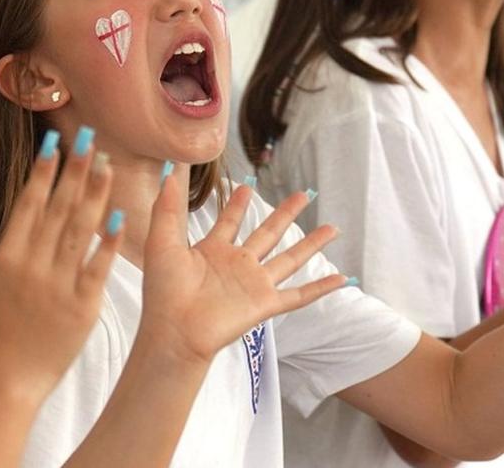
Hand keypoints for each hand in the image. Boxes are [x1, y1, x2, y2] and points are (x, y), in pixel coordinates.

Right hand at [0, 131, 119, 400]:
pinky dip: (107, 242)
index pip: (28, 205)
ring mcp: (58, 285)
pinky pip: (97, 267)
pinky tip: (120, 217)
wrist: (9, 380)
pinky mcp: (82, 306)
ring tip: (108, 164)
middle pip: (57, 210)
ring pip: (79, 231)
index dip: (42, 173)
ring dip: (95, 195)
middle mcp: (32, 266)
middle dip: (74, 171)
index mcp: (8, 257)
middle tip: (90, 138)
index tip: (55, 142)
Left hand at [137, 172, 345, 364]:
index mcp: (213, 251)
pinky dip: (321, 288)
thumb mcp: (163, 242)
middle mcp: (237, 265)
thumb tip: (170, 171)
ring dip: (312, 244)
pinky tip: (341, 279)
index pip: (229, 221)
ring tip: (333, 229)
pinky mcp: (265, 304)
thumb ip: (168, 207)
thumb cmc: (163, 291)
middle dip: (286, 214)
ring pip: (291, 259)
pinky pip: (299, 295)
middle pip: (268, 233)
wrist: (174, 331)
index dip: (238, 204)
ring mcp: (254, 285)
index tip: (247, 185)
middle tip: (304, 194)